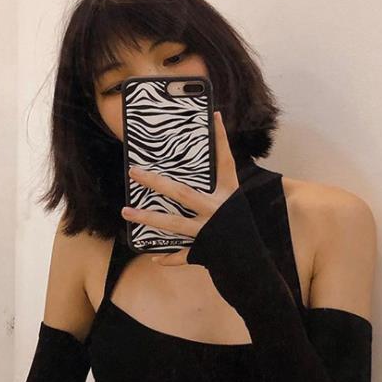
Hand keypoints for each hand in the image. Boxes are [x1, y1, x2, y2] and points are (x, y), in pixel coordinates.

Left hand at [121, 110, 240, 266]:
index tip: (214, 116)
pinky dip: (169, 257)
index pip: (225, 162)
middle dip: (156, 182)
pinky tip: (154, 257)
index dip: (221, 139)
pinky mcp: (204, 251)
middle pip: (181, 192)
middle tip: (134, 171)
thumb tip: (201, 175)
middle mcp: (217, 211)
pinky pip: (182, 255)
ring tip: (127, 211)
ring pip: (173, 223)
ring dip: (148, 217)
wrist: (255, 265)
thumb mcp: (236, 205)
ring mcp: (208, 232)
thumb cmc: (244, 231)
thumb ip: (220, 190)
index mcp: (229, 196)